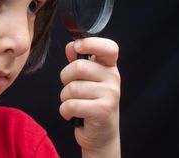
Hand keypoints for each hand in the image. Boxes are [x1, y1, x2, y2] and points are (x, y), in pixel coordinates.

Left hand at [59, 37, 120, 157]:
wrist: (101, 135)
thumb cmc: (91, 103)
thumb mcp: (87, 80)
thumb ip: (79, 61)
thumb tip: (71, 45)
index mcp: (109, 67)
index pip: (109, 47)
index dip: (91, 43)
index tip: (77, 46)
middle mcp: (113, 78)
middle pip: (78, 67)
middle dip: (65, 78)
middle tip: (70, 88)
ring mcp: (110, 94)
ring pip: (72, 88)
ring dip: (65, 98)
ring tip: (74, 103)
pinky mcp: (102, 111)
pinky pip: (71, 104)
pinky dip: (65, 110)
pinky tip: (72, 114)